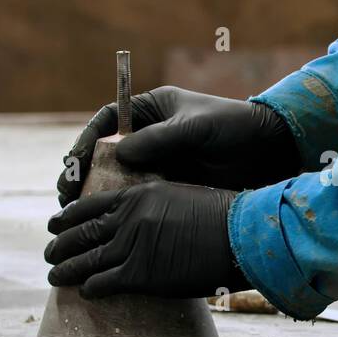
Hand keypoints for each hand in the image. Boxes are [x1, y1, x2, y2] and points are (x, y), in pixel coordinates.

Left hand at [44, 180, 249, 298]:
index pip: (88, 205)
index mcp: (136, 196)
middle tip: (48, 253)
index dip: (66, 217)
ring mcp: (131, 247)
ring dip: (65, 270)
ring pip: (84, 260)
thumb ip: (153, 205)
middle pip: (80, 233)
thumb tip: (141, 220)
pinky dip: (90, 289)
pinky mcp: (139, 275)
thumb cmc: (219, 217)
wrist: (237, 235)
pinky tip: (86, 292)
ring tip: (54, 277)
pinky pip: (103, 283)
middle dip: (59, 245)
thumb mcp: (179, 196)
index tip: (55, 224)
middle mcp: (127, 219)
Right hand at [57, 87, 299, 205]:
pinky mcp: (170, 187)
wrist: (271, 153)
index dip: (87, 139)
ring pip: (118, 179)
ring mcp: (160, 163)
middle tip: (66, 194)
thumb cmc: (236, 127)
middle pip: (106, 153)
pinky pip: (139, 198)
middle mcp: (151, 136)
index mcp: (153, 110)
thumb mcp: (197, 127)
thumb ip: (161, 138)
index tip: (74, 160)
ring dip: (97, 195)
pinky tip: (109, 226)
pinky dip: (122, 210)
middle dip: (83, 173)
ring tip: (77, 215)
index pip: (108, 120)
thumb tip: (118, 153)